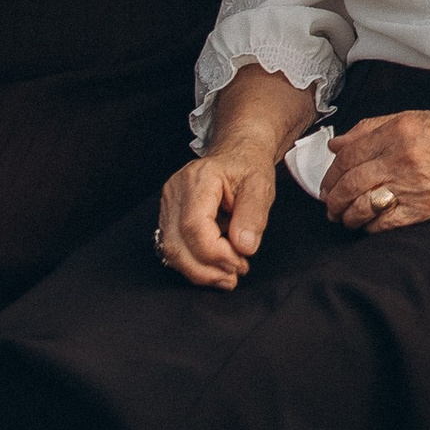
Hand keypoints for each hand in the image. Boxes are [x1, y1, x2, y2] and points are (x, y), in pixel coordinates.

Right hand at [157, 68, 310, 288]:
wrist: (237, 153)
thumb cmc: (248, 167)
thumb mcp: (261, 185)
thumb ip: (253, 215)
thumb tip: (244, 247)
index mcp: (199, 178)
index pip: (194, 225)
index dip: (215, 252)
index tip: (240, 262)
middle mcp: (175, 191)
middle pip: (177, 243)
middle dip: (206, 268)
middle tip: (235, 275)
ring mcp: (167, 205)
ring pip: (171, 251)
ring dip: (200, 272)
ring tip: (228, 277)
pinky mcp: (168, 218)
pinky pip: (173, 249)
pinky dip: (194, 265)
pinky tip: (215, 269)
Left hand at [319, 106, 429, 232]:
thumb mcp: (412, 117)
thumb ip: (371, 129)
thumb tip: (337, 144)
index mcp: (398, 132)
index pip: (349, 155)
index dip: (331, 172)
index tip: (328, 181)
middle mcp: (402, 158)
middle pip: (350, 182)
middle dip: (332, 197)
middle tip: (329, 203)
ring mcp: (413, 186)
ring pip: (362, 206)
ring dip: (345, 214)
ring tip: (342, 216)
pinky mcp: (424, 209)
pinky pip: (384, 223)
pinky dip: (369, 226)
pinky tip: (366, 223)